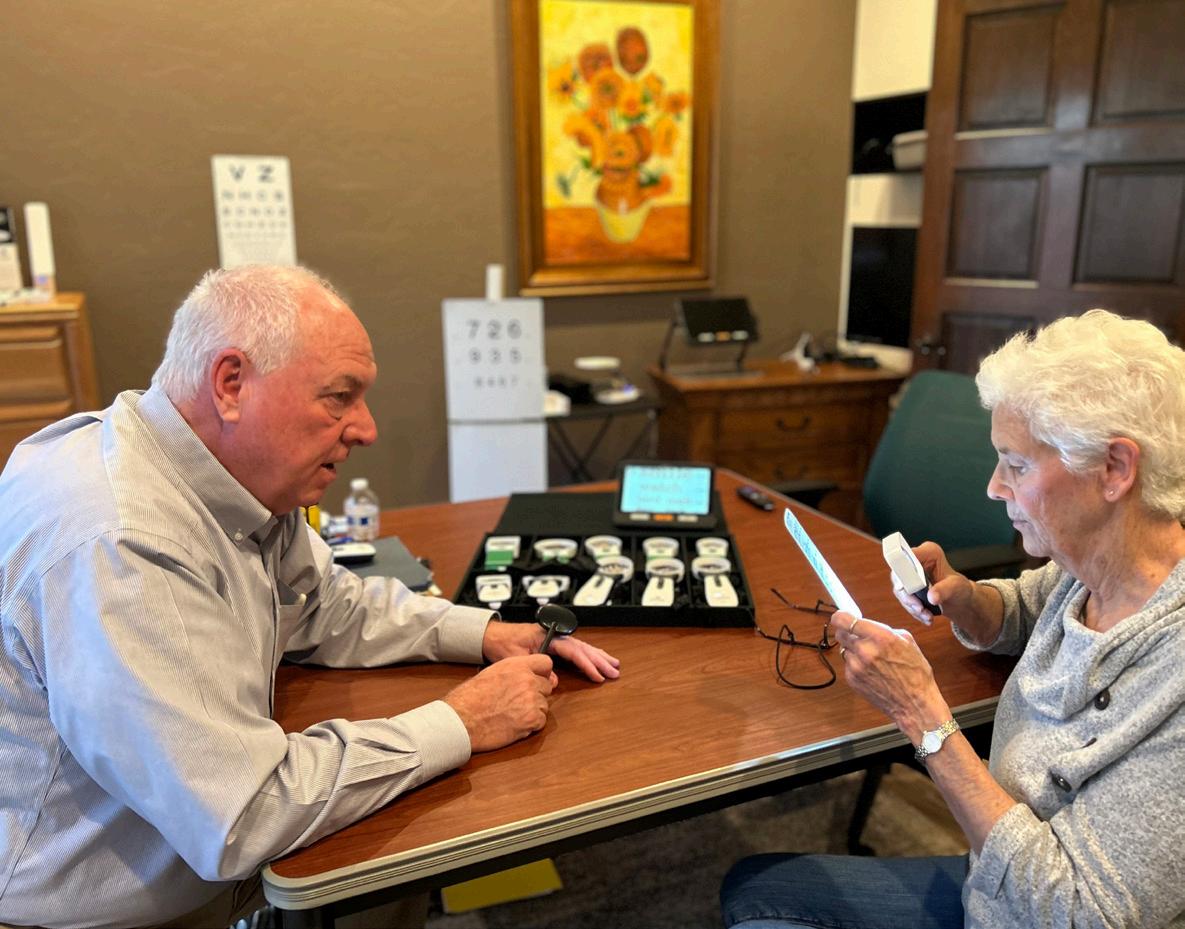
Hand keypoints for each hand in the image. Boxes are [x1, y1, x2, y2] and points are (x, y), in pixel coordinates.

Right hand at [444, 655, 556, 751]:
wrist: (461, 719)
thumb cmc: (470, 698)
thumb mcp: (493, 673)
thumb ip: (514, 671)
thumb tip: (528, 675)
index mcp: (517, 665)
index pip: (546, 663)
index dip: (541, 673)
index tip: (536, 679)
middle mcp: (528, 680)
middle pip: (546, 686)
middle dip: (536, 694)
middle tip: (518, 702)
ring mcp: (531, 700)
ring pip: (544, 705)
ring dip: (533, 710)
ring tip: (513, 713)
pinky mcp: (532, 719)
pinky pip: (541, 721)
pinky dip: (531, 725)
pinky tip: (515, 723)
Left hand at [482, 620, 621, 682]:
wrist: (492, 636)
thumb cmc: (502, 643)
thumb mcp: (517, 658)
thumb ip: (536, 668)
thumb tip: (553, 680)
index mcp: (548, 635)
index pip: (573, 650)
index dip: (587, 664)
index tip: (598, 675)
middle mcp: (555, 635)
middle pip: (582, 648)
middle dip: (600, 660)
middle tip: (614, 671)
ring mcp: (555, 638)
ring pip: (582, 647)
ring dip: (598, 657)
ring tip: (613, 665)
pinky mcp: (553, 643)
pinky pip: (576, 649)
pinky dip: (588, 655)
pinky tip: (597, 660)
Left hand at [832, 611, 949, 741]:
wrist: (915, 703)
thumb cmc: (915, 672)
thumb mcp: (907, 641)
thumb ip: (883, 630)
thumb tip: (867, 625)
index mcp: (880, 637)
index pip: (844, 620)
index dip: (839, 617)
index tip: (840, 617)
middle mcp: (865, 650)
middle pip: (840, 633)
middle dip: (848, 633)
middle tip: (860, 638)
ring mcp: (856, 666)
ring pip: (845, 649)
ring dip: (854, 651)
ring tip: (873, 660)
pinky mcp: (852, 679)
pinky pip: (848, 665)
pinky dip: (856, 665)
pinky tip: (873, 672)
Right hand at [891, 541, 975, 625]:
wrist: (959, 599)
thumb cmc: (959, 588)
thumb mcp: (957, 587)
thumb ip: (944, 590)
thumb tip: (931, 597)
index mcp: (928, 552)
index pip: (909, 556)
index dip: (904, 570)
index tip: (907, 587)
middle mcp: (915, 561)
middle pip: (899, 575)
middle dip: (908, 595)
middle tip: (920, 608)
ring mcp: (909, 575)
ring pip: (900, 591)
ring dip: (912, 606)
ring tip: (927, 615)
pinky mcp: (907, 588)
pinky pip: (904, 600)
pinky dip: (914, 611)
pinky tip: (926, 616)